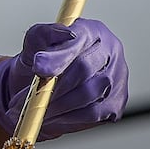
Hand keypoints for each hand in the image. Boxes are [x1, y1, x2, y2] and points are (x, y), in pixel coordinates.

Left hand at [0, 18, 127, 139]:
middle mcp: (110, 51)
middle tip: (31, 96)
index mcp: (92, 30)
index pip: (79, 40)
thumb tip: (63, 34)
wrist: (47, 80)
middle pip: (85, 69)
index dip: (59, 56)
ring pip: (88, 95)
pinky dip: (68, 118)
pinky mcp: (116, 102)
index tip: (38, 68)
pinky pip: (93, 114)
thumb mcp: (36, 40)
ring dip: (58, 105)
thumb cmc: (46, 56)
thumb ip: (44, 33)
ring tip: (36, 110)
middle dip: (55, 85)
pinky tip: (52, 118)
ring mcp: (117, 78)